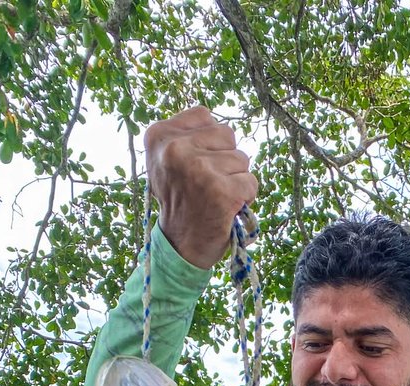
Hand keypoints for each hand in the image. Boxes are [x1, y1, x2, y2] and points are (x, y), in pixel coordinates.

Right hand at [144, 107, 258, 269]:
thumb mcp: (168, 160)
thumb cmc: (181, 200)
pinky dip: (246, 197)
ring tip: (216, 196)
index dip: (210, 142)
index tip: (196, 167)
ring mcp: (199, 170)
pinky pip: (251, 181)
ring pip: (241, 158)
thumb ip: (187, 135)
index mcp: (159, 135)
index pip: (205, 116)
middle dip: (226, 159)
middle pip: (227, 135)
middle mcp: (175, 149)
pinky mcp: (221, 191)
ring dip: (236, 179)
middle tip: (208, 184)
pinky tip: (228, 207)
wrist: (181, 246)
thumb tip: (216, 121)